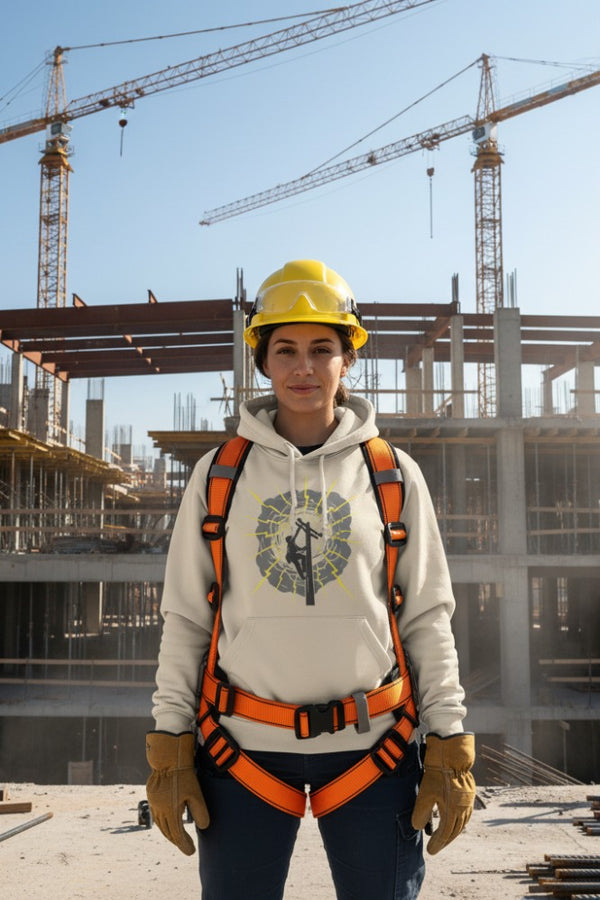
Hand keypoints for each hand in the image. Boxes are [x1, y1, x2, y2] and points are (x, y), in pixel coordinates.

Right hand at [146, 731, 209, 854]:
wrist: (168, 758)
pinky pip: (156, 815)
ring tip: (177, 837)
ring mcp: (153, 803)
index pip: (177, 835)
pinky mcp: (151, 796)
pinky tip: (168, 821)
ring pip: (160, 824)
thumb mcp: (196, 793)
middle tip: (185, 846)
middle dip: (177, 841)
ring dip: (169, 833)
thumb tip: (204, 827)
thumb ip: (200, 812)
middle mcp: (159, 810)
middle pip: (168, 832)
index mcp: (170, 811)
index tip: (191, 852)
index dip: (184, 845)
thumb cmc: (184, 775)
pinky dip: (163, 822)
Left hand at [411, 733, 475, 854]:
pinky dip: (459, 821)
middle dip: (444, 841)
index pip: (444, 834)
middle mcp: (463, 809)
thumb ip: (421, 813)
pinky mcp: (470, 794)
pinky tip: (455, 820)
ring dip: (453, 832)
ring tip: (444, 837)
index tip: (430, 851)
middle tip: (436, 847)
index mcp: (453, 812)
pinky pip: (466, 814)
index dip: (437, 844)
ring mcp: (468, 802)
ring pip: (462, 824)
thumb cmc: (437, 774)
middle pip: (454, 831)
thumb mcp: (425, 793)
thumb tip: (417, 827)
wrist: (451, 755)